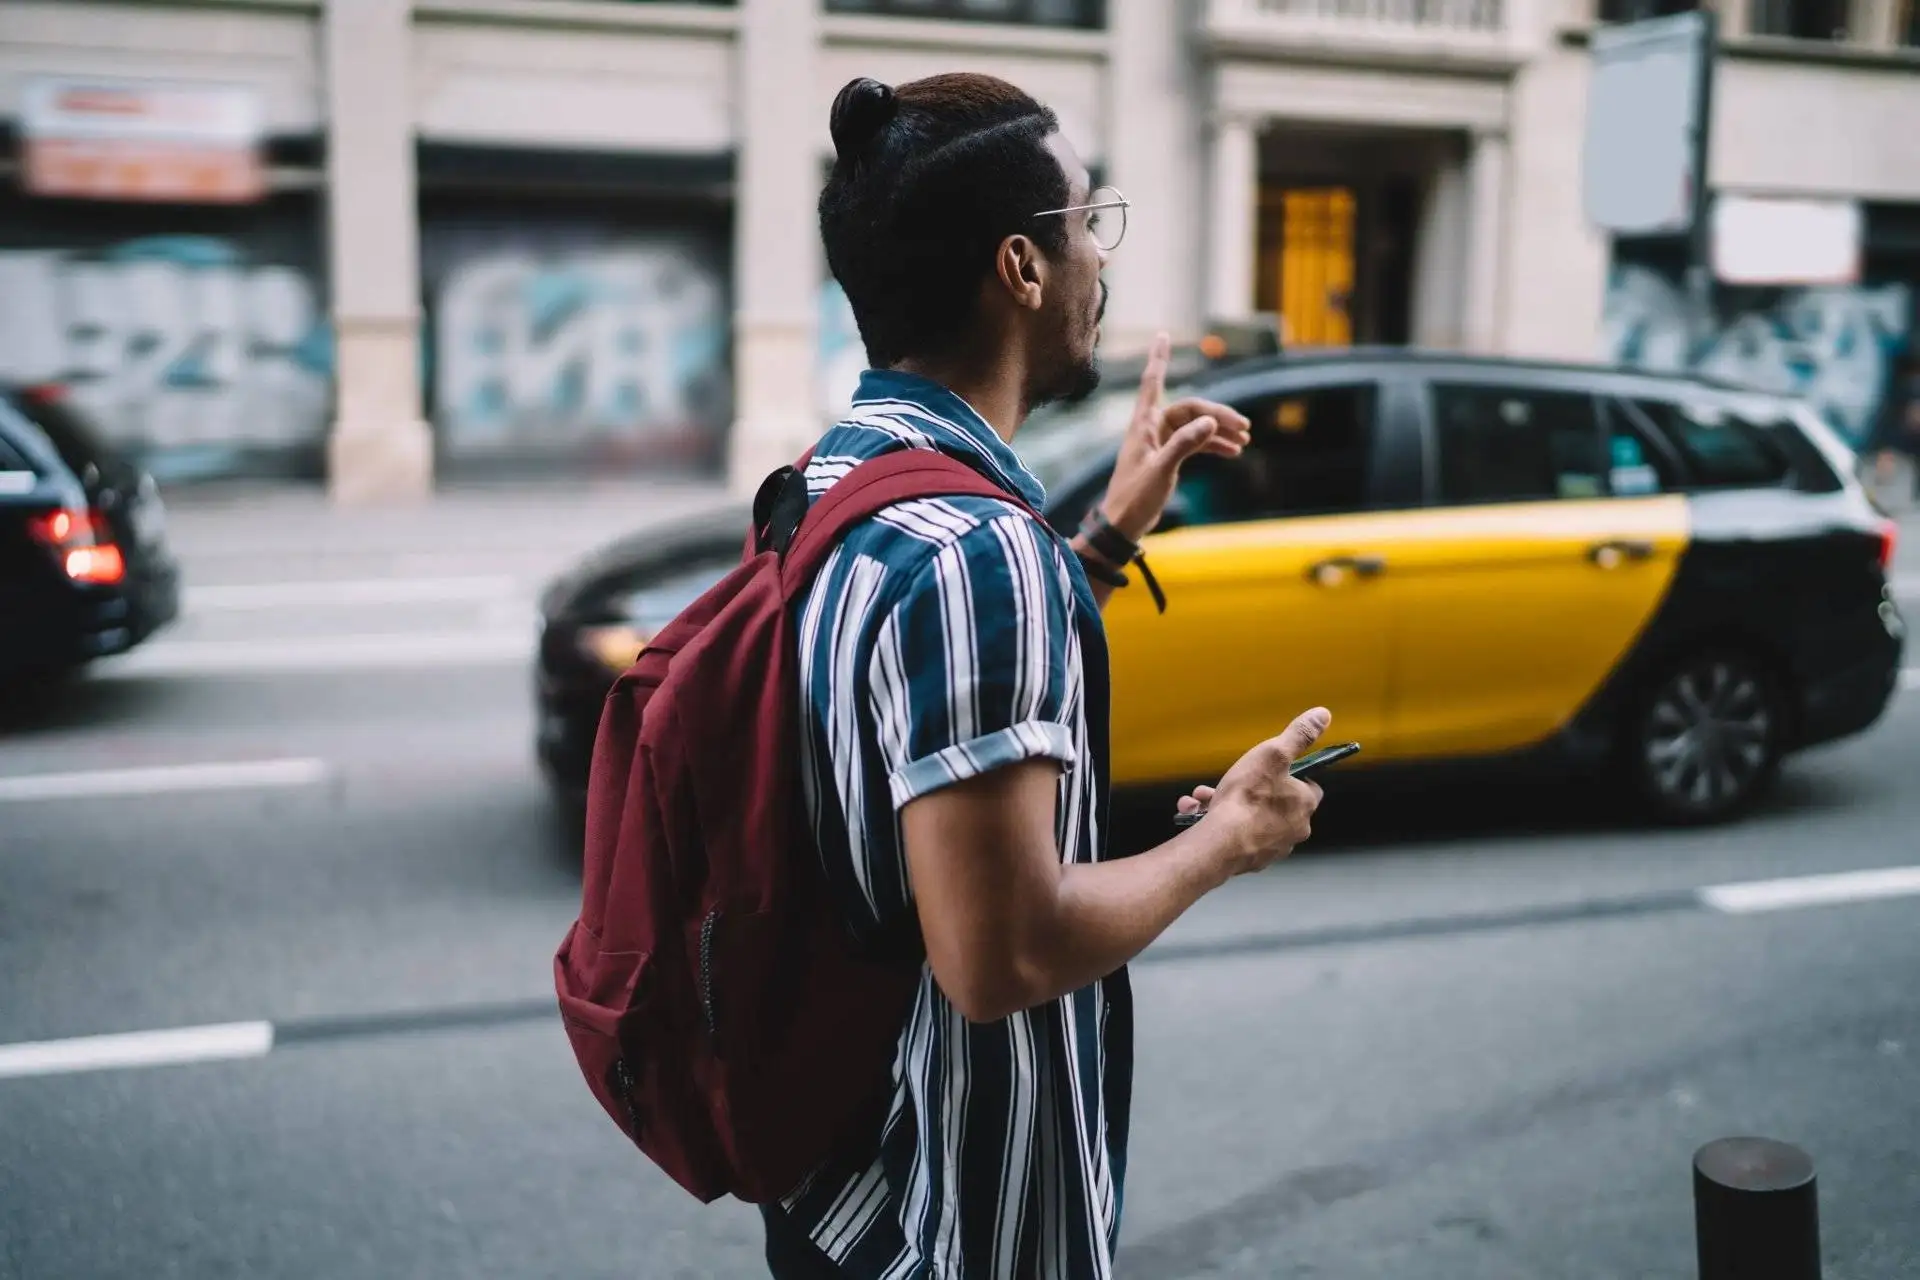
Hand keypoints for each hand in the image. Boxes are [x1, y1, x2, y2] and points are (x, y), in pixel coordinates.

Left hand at [1097, 332, 1251, 543]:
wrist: (1123, 524)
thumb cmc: (1135, 497)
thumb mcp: (1162, 470)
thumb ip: (1185, 445)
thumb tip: (1210, 421)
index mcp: (1144, 424)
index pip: (1153, 382)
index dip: (1159, 357)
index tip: (1163, 335)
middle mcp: (1151, 428)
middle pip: (1190, 409)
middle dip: (1217, 414)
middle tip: (1244, 428)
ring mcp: (1159, 442)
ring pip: (1195, 426)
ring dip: (1218, 431)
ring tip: (1243, 441)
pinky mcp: (1166, 457)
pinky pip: (1194, 442)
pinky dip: (1212, 445)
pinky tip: (1231, 452)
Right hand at [1183, 708, 1330, 876]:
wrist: (1221, 843)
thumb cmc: (1248, 797)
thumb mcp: (1273, 754)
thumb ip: (1298, 735)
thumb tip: (1323, 714)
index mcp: (1305, 804)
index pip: (1309, 787)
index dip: (1290, 776)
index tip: (1270, 770)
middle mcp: (1296, 829)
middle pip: (1277, 803)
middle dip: (1251, 790)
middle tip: (1230, 783)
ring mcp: (1274, 848)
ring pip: (1253, 820)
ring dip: (1231, 806)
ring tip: (1205, 797)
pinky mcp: (1252, 860)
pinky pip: (1238, 837)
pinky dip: (1223, 825)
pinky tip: (1201, 816)